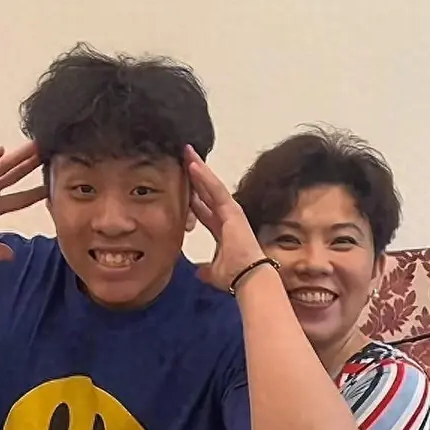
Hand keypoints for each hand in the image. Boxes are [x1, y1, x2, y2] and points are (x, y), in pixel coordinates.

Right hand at [0, 142, 45, 260]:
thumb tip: (11, 256)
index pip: (19, 199)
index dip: (36, 194)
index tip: (52, 188)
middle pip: (14, 177)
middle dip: (31, 167)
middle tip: (49, 155)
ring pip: (0, 167)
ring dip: (16, 158)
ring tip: (33, 147)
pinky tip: (0, 152)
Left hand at [185, 146, 264, 291]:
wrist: (249, 278)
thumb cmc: (236, 276)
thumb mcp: (213, 273)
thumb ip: (205, 270)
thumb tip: (198, 273)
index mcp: (221, 229)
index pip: (203, 208)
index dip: (192, 196)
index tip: (181, 185)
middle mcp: (227, 217)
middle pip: (206, 191)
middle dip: (194, 176)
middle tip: (183, 157)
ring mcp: (231, 211)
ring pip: (211, 185)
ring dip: (198, 168)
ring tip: (186, 151)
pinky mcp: (232, 210)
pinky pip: (215, 189)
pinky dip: (204, 177)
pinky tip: (193, 165)